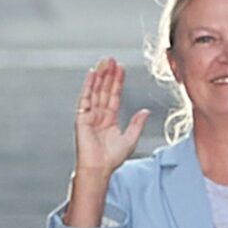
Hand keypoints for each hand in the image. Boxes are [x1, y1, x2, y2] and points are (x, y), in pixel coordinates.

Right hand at [74, 59, 149, 188]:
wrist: (99, 168)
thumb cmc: (112, 158)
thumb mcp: (130, 139)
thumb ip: (137, 124)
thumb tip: (145, 111)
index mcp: (110, 119)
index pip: (114, 96)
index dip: (118, 82)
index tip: (121, 68)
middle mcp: (99, 115)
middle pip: (104, 90)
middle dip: (108, 75)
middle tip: (111, 59)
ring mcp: (89, 115)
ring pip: (96, 91)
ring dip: (100, 76)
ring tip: (104, 62)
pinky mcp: (82, 118)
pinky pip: (85, 98)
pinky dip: (88, 86)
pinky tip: (92, 74)